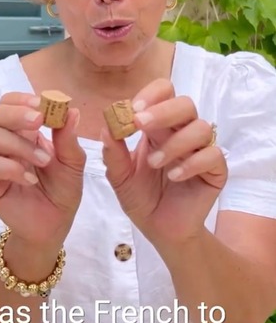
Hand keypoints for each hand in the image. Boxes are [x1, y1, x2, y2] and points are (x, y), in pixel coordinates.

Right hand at [0, 93, 86, 246]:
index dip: (22, 99)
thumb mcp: (73, 164)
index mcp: (25, 133)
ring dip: (20, 145)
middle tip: (38, 122)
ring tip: (44, 161)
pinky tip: (30, 179)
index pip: (11, 104)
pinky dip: (12, 168)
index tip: (41, 104)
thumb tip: (71, 111)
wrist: (54, 226)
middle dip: (16, 113)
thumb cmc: (62, 193)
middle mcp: (6, 144)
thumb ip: (69, 139)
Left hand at [101, 78, 226, 244]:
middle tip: (140, 123)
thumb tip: (106, 125)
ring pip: (201, 127)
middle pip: (185, 104)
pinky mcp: (216, 170)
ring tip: (154, 163)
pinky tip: (174, 176)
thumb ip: (112, 152)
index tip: (133, 110)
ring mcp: (200, 150)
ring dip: (174, 142)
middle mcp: (181, 133)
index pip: (163, 94)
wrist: (159, 228)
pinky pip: (213, 155)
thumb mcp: (119, 175)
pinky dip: (191, 163)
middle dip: (162, 111)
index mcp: (158, 128)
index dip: (151, 95)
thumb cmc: (140, 197)